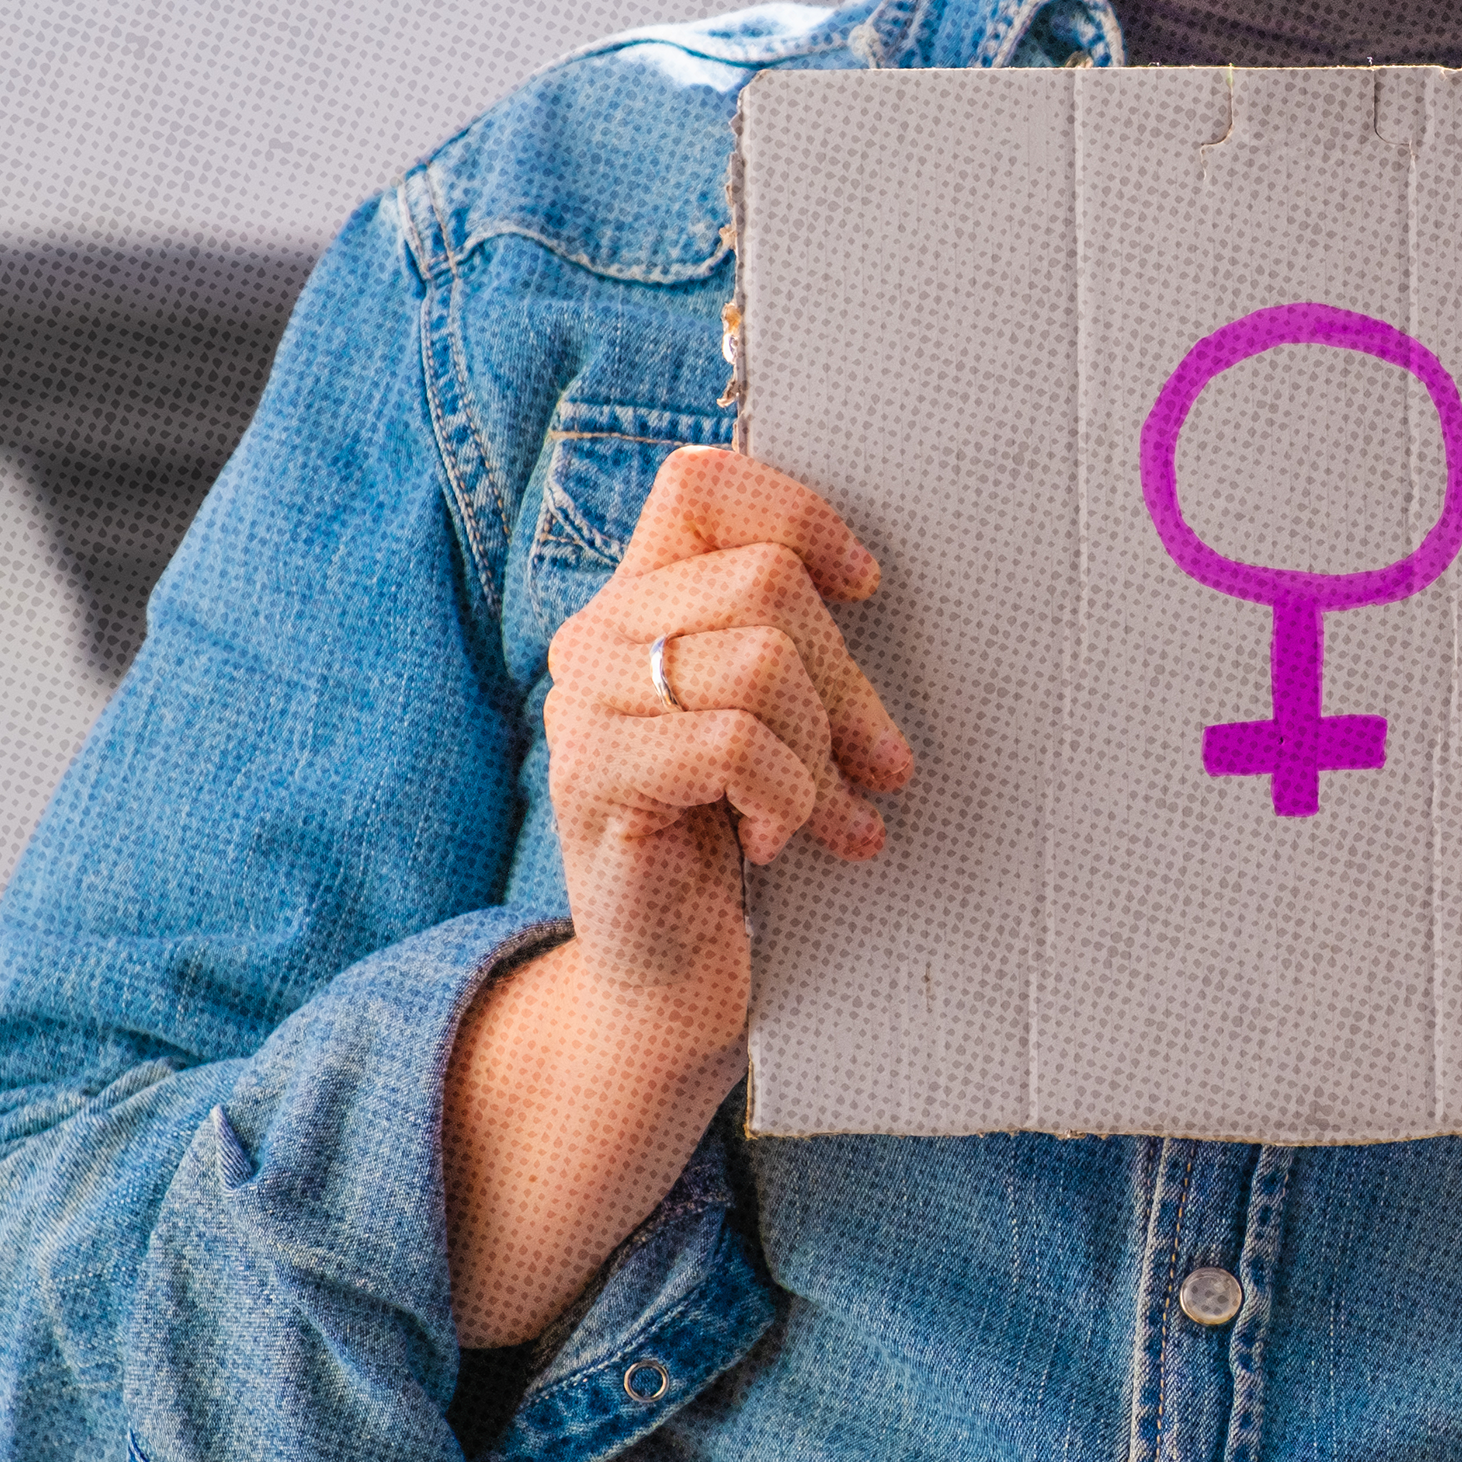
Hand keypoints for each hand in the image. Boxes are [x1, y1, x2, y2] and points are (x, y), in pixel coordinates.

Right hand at [542, 445, 912, 1014]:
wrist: (674, 980)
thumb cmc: (741, 838)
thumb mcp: (779, 718)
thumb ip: (793, 637)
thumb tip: (871, 581)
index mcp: (641, 599)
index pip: (701, 482)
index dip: (799, 514)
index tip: (866, 586)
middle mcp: (595, 635)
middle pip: (765, 580)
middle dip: (848, 682)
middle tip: (879, 765)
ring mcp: (582, 707)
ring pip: (758, 661)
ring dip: (820, 754)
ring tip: (826, 816)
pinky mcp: (592, 782)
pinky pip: (731, 744)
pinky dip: (785, 797)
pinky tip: (773, 842)